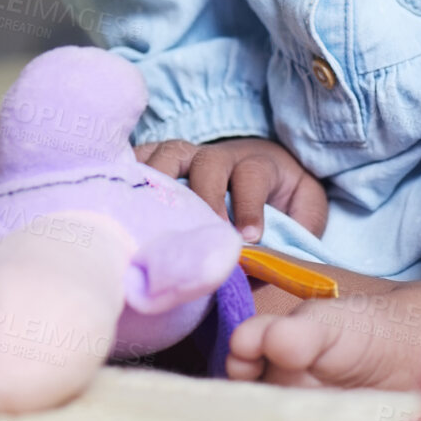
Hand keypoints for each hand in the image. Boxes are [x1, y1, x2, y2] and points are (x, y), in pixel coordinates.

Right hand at [133, 137, 328, 242]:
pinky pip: (143, 155)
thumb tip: (261, 267)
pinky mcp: (166, 159)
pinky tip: (114, 192)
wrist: (270, 170)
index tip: (248, 239)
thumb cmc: (285, 197)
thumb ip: (294, 235)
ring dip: (159, 180)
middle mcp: (222, 156)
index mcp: (260, 164)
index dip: (249, 206)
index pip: (253, 175)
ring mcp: (190, 154)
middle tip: (199, 234)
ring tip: (146, 213)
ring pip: (170, 154)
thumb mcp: (306, 212)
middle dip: (204, 198)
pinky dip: (129, 168)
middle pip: (209, 164)